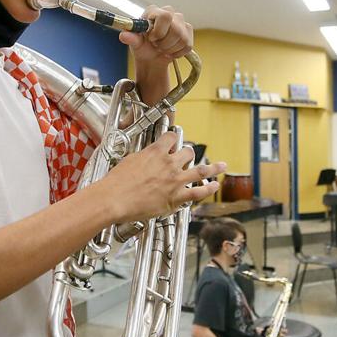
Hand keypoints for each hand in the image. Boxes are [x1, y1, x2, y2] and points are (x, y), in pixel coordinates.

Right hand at [99, 131, 225, 223]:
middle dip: (189, 153)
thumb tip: (147, 158)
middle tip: (189, 156)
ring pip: (201, 170)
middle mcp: (169, 164)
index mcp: (155, 152)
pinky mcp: (177, 197)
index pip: (171, 137)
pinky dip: (209, 189)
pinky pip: (198, 192)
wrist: (114, 199)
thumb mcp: (129, 161)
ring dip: (213, 168)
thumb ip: (143, 157)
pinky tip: (215, 186)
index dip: (174, 138)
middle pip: (188, 152)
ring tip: (221, 166)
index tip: (175, 140)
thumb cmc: (117, 183)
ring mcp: (175, 180)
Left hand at [118, 5, 192, 63]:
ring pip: (182, 39)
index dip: (160, 31)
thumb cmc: (142, 46)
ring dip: (170, 49)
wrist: (152, 57)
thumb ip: (130, 38)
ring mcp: (180, 21)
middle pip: (176, 30)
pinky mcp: (188, 31)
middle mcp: (169, 12)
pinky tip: (170, 51)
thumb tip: (123, 36)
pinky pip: (187, 45)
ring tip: (162, 48)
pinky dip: (177, 53)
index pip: (165, 16)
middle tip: (156, 45)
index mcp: (154, 11)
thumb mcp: (134, 44)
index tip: (151, 39)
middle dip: (165, 43)